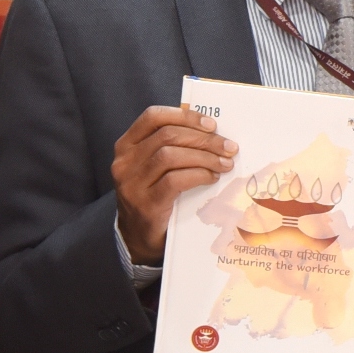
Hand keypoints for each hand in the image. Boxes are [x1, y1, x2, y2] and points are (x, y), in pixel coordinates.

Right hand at [111, 104, 235, 263]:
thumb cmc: (153, 194)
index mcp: (126, 145)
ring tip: (224, 163)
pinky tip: (212, 178)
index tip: (211, 125)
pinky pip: (175, 180)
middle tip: (229, 147)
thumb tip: (210, 131)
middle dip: (203, 139)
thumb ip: (171, 146)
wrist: (139, 236)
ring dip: (205, 157)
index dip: (184, 116)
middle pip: (167, 136)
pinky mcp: (145, 204)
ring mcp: (132, 183)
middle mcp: (125, 162)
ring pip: (170, 156)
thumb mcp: (154, 167)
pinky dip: (198, 175)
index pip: (153, 117)